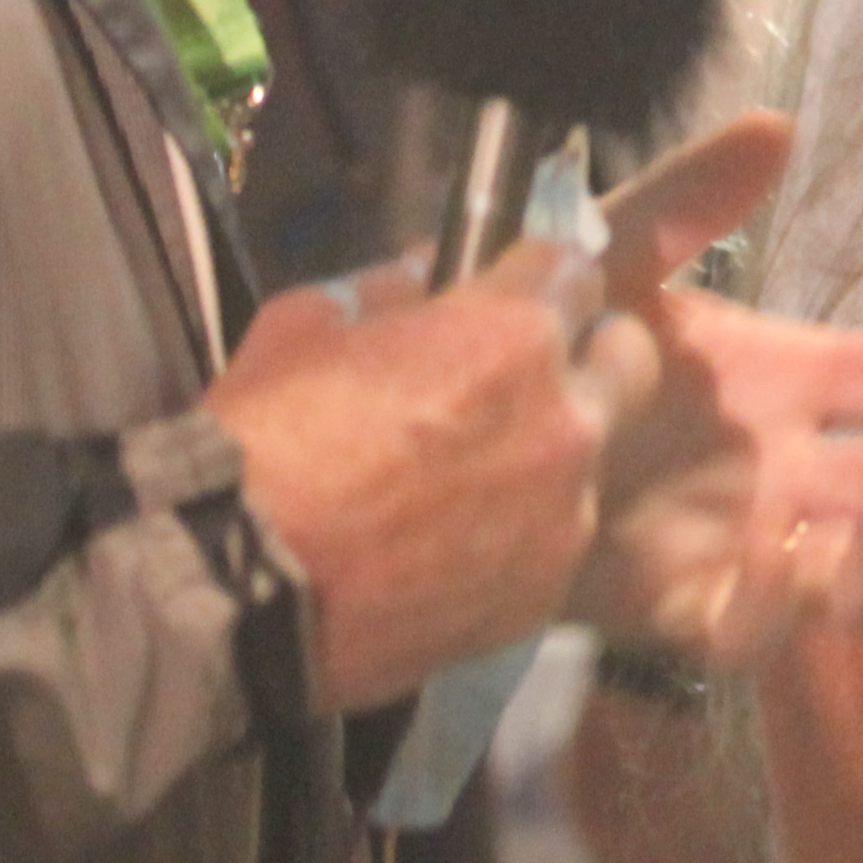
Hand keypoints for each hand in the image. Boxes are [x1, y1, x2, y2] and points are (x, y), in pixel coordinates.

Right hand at [207, 235, 649, 711]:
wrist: (235, 587)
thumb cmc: (266, 438)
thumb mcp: (311, 321)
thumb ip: (391, 288)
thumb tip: (431, 274)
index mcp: (513, 333)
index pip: (578, 271)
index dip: (540, 282)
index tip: (513, 300)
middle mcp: (563, 417)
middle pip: (627, 360)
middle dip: (587, 357)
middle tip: (523, 383)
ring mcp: (563, 513)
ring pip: (593, 457)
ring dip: (551, 453)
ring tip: (474, 481)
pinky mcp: (545, 592)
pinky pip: (556, 539)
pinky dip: (522, 534)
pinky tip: (457, 546)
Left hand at [567, 111, 862, 668]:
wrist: (446, 428)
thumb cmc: (541, 337)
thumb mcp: (612, 250)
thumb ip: (688, 196)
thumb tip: (775, 126)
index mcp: (782, 380)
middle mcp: (779, 468)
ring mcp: (737, 541)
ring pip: (857, 572)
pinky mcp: (674, 604)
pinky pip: (752, 631)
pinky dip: (780, 606)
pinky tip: (781, 555)